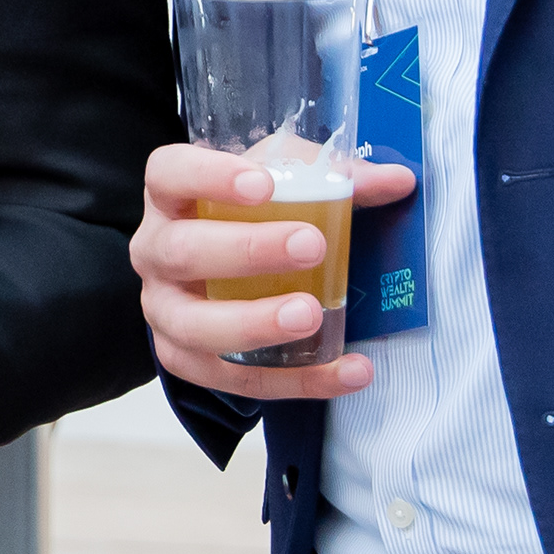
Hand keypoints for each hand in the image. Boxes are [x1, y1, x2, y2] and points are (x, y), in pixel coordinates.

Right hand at [129, 144, 418, 400]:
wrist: (219, 276)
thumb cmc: (249, 220)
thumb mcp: (284, 186)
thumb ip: (333, 179)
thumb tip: (397, 181)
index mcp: (171, 198)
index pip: (170, 173)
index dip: (209, 176)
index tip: (264, 185)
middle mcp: (156, 252)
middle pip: (182, 251)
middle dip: (247, 251)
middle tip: (311, 246)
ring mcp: (165, 311)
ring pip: (194, 326)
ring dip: (255, 323)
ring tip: (311, 315)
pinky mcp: (187, 361)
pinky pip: (234, 379)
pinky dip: (295, 379)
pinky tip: (348, 370)